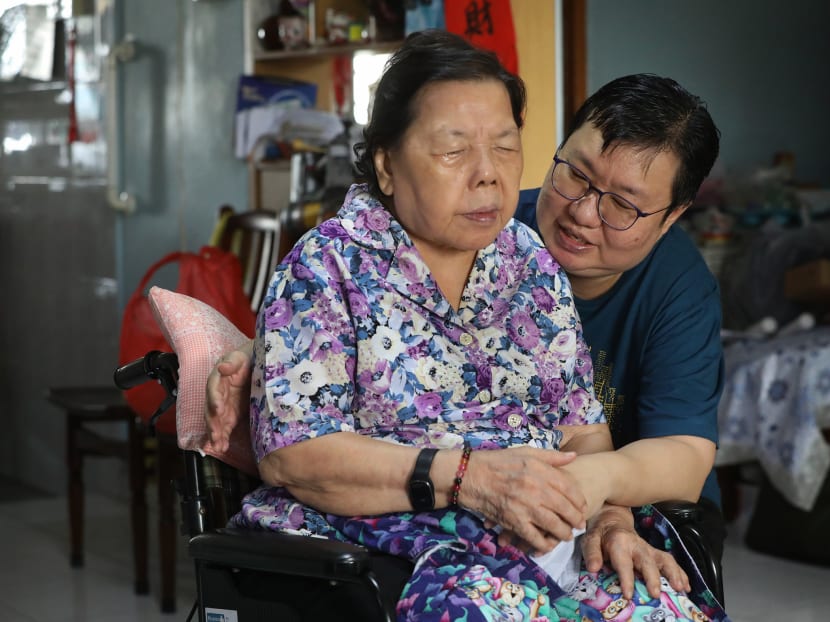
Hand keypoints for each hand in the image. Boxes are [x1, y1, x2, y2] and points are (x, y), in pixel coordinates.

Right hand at [203, 344, 252, 453]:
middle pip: (211, 410)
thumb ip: (232, 362)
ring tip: (218, 446)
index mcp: (217, 379)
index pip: (213, 389)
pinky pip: (224, 427)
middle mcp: (217, 395)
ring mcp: (223, 406)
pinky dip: (223, 437)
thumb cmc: (245, 360)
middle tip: (215, 435)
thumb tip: (223, 366)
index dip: (215, 399)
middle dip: (213, 424)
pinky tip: (223, 447)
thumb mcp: (239, 357)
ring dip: (216, 434)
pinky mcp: (230, 414)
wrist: (253, 366)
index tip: (218, 409)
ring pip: (216, 422)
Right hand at [464, 447, 586, 555]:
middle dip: (576, 519)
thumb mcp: (525, 452)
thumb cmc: (497, 462)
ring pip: (555, 526)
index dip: (580, 500)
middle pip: (566, 509)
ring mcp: (525, 506)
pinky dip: (544, 544)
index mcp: (539, 470)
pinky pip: (535, 538)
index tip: (582, 506)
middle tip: (579, 524)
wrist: (469, 476)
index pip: (569, 487)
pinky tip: (547, 544)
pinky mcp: (514, 521)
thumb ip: (551, 456)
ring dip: (564, 534)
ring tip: (566, 535)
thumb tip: (574, 456)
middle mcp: (535, 488)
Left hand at [581, 504, 689, 598]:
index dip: (626, 579)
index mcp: (619, 542)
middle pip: (647, 561)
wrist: (612, 521)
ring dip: (673, 574)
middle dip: (652, 578)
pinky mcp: (655, 554)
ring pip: (664, 559)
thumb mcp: (590, 540)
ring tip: (680, 588)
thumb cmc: (600, 535)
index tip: (628, 594)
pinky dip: (680, 573)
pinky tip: (686, 587)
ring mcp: (648, 550)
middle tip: (655, 593)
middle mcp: (637, 545)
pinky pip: (670, 562)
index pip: (624, 562)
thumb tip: (593, 568)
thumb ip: (591, 553)